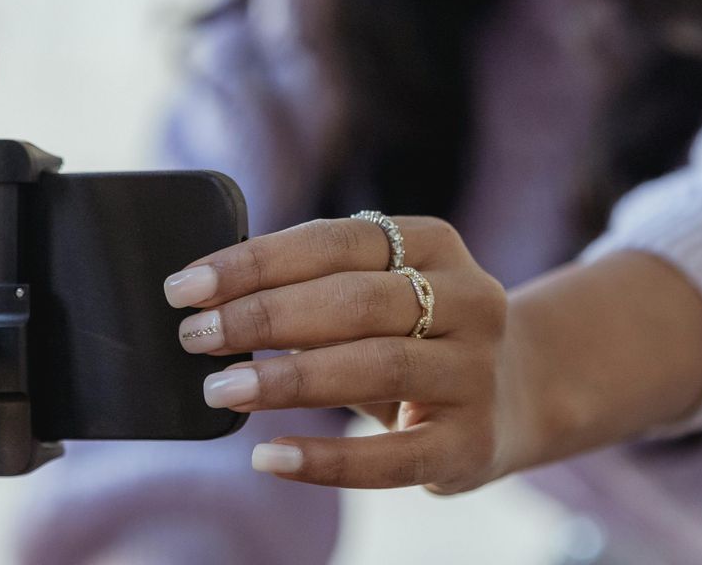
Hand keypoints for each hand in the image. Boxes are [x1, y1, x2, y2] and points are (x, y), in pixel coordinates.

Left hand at [161, 215, 530, 493]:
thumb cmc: (413, 334)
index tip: (186, 286)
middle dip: (263, 316)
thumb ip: (314, 286)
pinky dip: (325, 459)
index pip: (334, 241)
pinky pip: (392, 456)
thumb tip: (207, 298)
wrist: (515, 394)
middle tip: (195, 337)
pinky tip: (269, 457)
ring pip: (375, 366)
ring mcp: (476, 372)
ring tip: (220, 390)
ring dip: (287, 378)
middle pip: (354, 300)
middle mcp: (469, 298)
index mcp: (434, 244)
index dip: (255, 262)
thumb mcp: (381, 291)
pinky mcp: (472, 443)